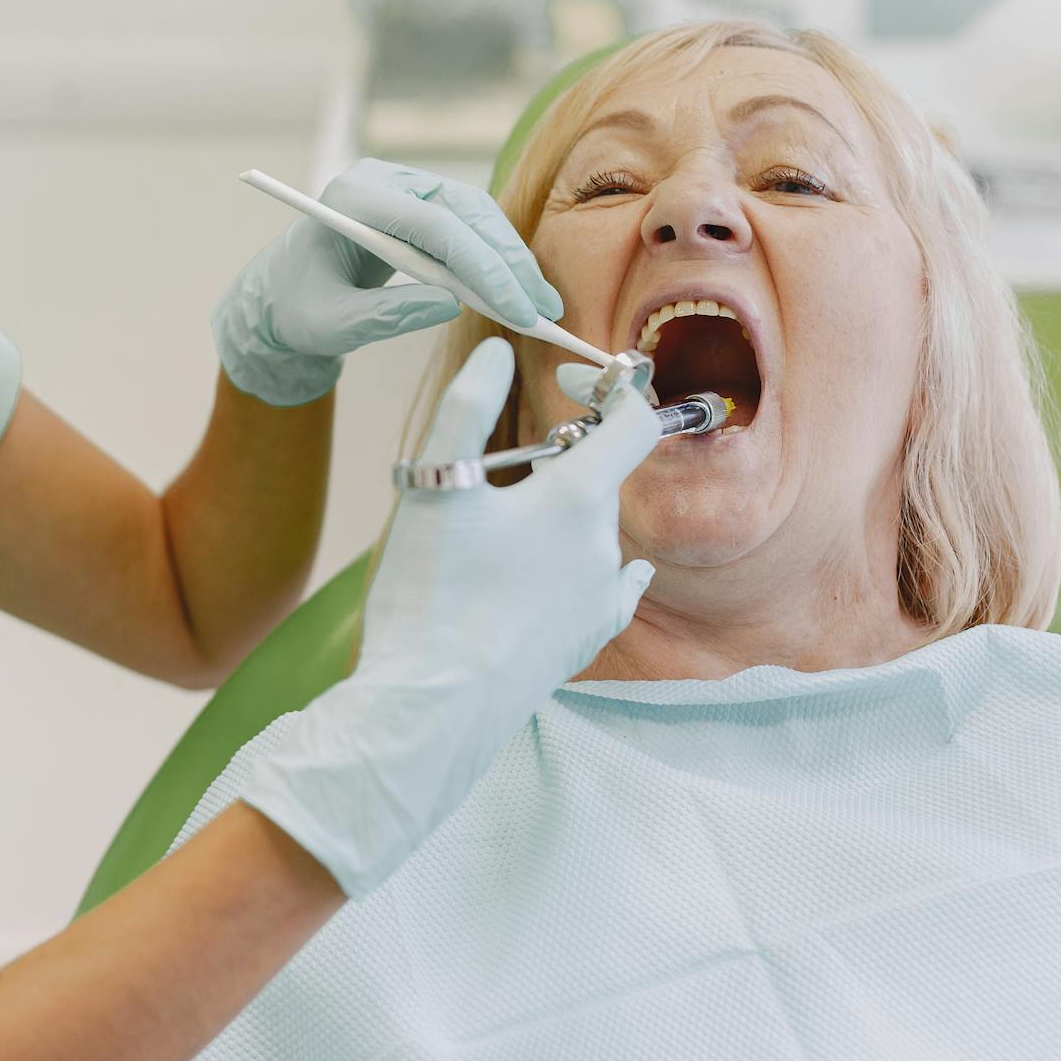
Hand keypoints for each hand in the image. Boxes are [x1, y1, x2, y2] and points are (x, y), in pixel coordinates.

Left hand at [212, 158, 562, 405]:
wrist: (280, 296)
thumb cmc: (295, 310)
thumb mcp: (330, 325)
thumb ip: (384, 316)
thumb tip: (452, 308)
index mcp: (353, 198)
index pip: (435, 225)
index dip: (483, 267)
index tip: (517, 310)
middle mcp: (384, 180)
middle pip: (465, 210)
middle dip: (509, 261)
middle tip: (543, 309)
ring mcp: (405, 187)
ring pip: (476, 214)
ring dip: (512, 259)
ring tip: (541, 306)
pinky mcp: (421, 203)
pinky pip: (470, 225)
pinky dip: (498, 258)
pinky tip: (520, 292)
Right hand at [234, 339, 656, 893]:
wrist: (430, 709)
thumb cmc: (427, 594)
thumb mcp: (433, 487)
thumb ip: (465, 407)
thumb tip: (498, 351)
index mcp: (579, 499)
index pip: (633, 421)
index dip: (609, 388)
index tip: (568, 381)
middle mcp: (607, 545)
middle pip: (600, 476)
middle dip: (559, 457)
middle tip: (498, 463)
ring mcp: (602, 597)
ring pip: (592, 531)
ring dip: (556, 516)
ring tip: (490, 535)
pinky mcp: (588, 639)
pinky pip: (611, 586)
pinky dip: (601, 566)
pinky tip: (609, 571)